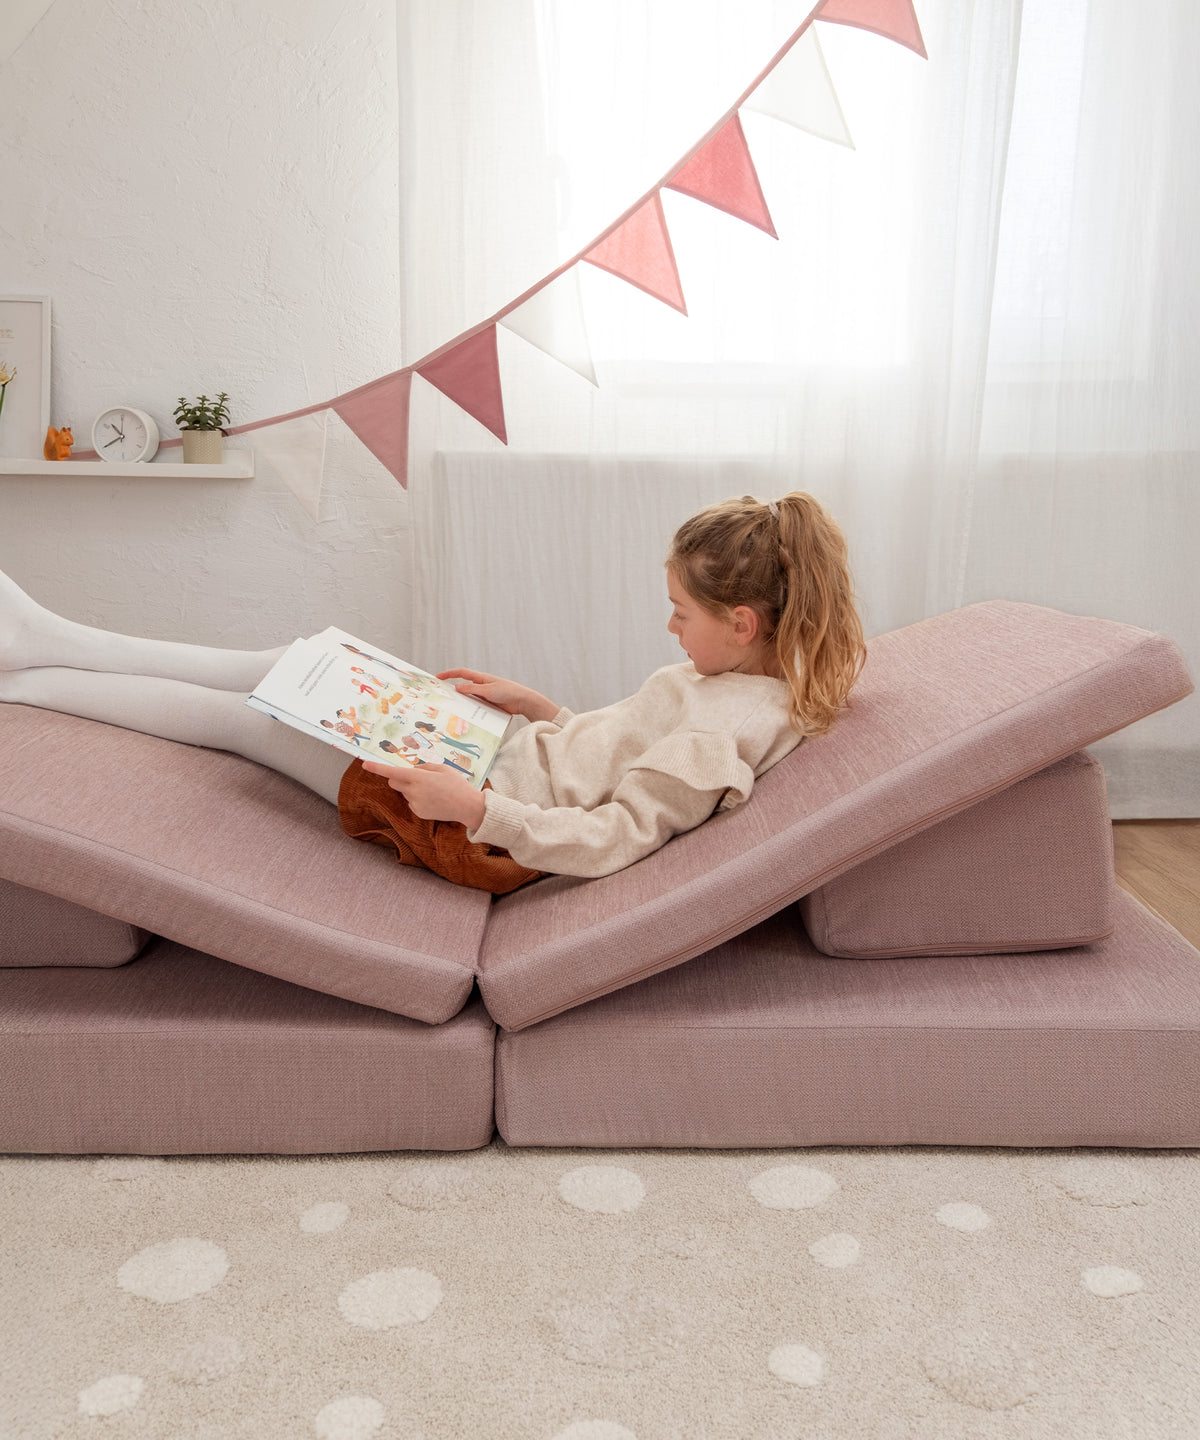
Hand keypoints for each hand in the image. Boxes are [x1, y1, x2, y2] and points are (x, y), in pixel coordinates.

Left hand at [360, 759, 486, 828]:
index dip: (377, 768)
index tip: (365, 764)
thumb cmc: (456, 784)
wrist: (467, 806)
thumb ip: (424, 767)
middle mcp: (413, 791)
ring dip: (412, 789)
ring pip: (405, 792)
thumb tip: (412, 770)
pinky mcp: (418, 812)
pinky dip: (418, 799)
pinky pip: (412, 802)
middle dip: (399, 778)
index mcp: (419, 778)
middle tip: (417, 777)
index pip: (392, 772)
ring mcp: (415, 804)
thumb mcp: (442, 768)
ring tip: (433, 790)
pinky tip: (433, 800)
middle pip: (394, 782)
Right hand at [437, 668, 558, 722]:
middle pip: (462, 688)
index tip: (437, 677)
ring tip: (450, 711)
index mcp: (481, 678)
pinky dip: (470, 711)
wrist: (523, 702)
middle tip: (440, 698)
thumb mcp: (488, 690)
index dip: (448, 674)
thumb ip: (472, 689)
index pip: (461, 673)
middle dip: (451, 692)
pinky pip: (476, 707)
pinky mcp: (488, 705)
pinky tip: (465, 718)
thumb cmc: (508, 691)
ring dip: (461, 704)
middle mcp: (481, 686)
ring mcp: (484, 696)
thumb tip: (456, 687)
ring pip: (468, 699)